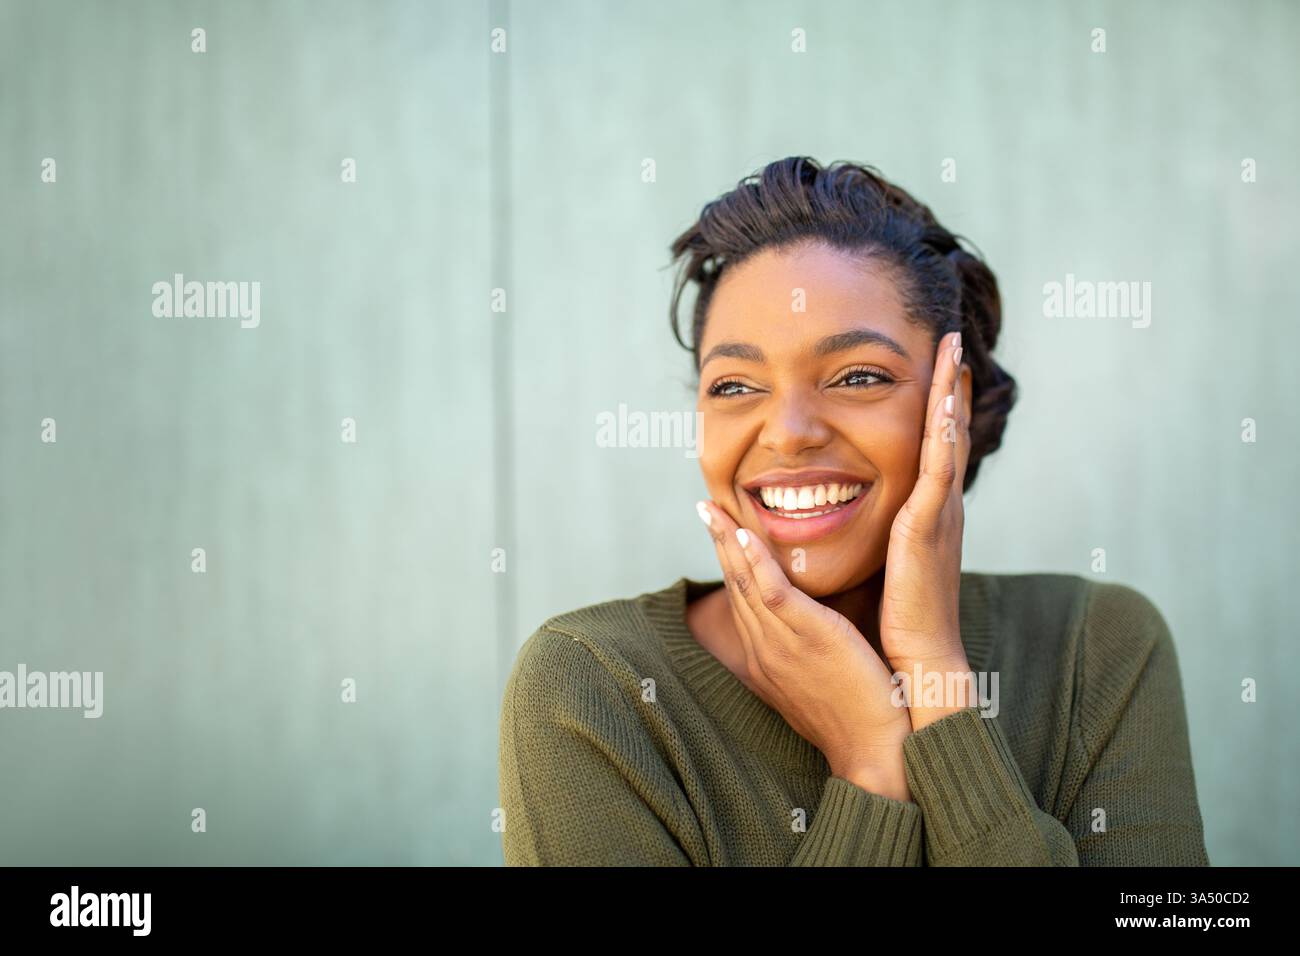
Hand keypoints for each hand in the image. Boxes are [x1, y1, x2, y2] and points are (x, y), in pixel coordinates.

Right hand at [697, 499, 912, 801]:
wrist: (876, 750)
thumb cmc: (860, 716)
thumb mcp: (822, 679)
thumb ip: (810, 649)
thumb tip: (818, 626)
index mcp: (767, 658)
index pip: (742, 600)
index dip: (729, 562)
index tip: (720, 531)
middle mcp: (765, 649)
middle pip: (735, 586)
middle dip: (718, 543)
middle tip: (704, 507)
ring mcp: (783, 643)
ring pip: (746, 584)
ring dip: (728, 542)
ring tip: (714, 510)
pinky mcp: (810, 637)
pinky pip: (774, 593)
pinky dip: (756, 563)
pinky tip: (746, 536)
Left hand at [879, 331, 974, 730]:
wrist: (917, 669)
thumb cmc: (892, 628)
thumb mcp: (878, 569)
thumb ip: (866, 540)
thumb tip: (831, 518)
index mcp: (923, 518)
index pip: (930, 450)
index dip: (934, 407)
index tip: (932, 366)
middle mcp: (937, 510)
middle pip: (947, 432)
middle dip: (949, 383)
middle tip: (950, 338)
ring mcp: (938, 516)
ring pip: (949, 438)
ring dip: (951, 389)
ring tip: (953, 345)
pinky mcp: (929, 529)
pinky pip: (941, 467)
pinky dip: (944, 428)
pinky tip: (945, 395)